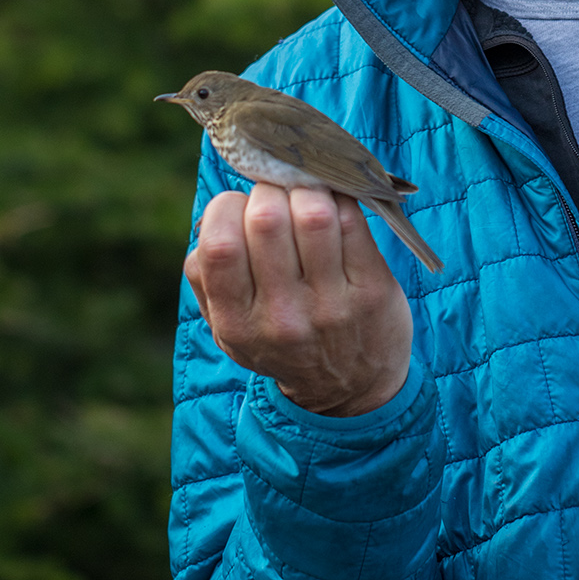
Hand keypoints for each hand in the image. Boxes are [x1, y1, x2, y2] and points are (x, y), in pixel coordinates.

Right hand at [184, 184, 413, 415]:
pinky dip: (341, 201)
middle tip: (277, 196)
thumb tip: (212, 219)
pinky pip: (353, 221)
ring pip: (314, 213)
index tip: (239, 208)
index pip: (219, 245)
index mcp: (237, 323)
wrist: (351, 388)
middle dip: (269, 191)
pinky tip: (335, 208)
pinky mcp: (372, 290)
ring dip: (307, 191)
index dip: (225, 208)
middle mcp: (282, 317)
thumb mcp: (230, 329)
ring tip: (307, 198)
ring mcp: (331, 304)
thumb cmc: (281, 340)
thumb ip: (206, 279)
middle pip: (266, 219)